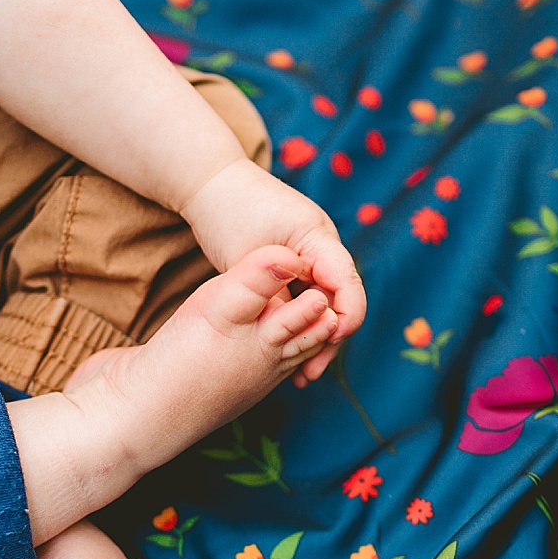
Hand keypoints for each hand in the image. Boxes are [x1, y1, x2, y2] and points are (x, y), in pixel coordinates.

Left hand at [179, 159, 365, 385]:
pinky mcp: (295, 264)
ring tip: (300, 374)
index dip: (345, 317)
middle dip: (329, 338)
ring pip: (323, 304)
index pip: (347, 283)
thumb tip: (297, 327)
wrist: (210, 184)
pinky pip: (306, 299)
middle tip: (309, 374)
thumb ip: (274, 290)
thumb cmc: (227, 213)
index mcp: (318, 236)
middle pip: (339, 300)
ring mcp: (310, 255)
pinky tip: (287, 352)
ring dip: (313, 336)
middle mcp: (322, 246)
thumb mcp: (249, 257)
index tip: (328, 343)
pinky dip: (299, 324)